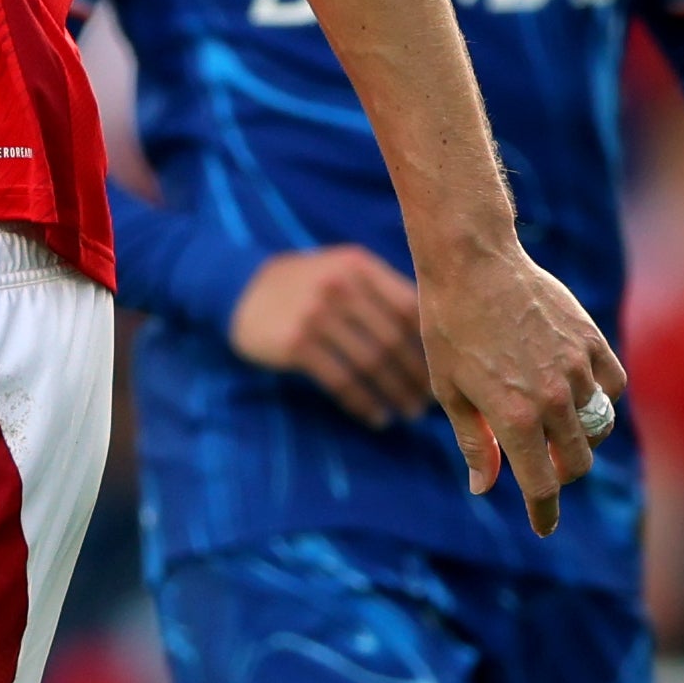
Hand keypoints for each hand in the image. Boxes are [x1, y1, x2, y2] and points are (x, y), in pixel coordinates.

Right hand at [232, 246, 428, 429]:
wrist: (241, 289)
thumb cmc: (307, 284)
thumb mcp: (342, 270)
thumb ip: (382, 291)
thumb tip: (434, 339)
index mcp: (358, 265)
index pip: (408, 307)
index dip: (429, 343)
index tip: (442, 370)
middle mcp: (339, 285)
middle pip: (392, 339)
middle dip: (416, 376)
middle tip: (429, 402)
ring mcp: (315, 314)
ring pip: (370, 363)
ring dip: (395, 393)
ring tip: (408, 413)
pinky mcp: (296, 343)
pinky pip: (340, 381)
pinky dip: (363, 403)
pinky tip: (376, 417)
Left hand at [417, 242, 624, 538]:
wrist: (471, 261)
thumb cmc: (448, 325)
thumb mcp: (449, 389)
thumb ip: (475, 442)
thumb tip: (485, 486)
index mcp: (514, 418)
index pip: (542, 486)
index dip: (544, 512)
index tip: (544, 526)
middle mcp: (553, 399)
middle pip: (576, 462)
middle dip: (559, 474)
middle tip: (541, 467)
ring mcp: (577, 368)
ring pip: (598, 426)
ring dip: (581, 437)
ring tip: (556, 426)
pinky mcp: (592, 340)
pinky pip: (613, 385)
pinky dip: (602, 397)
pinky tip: (579, 391)